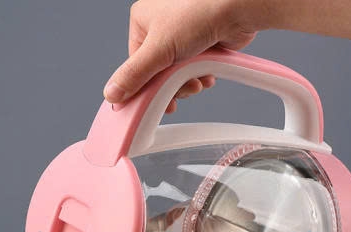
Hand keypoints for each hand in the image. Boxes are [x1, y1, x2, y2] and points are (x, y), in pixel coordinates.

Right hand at [104, 0, 256, 112]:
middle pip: (157, 73)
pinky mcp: (202, 43)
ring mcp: (183, 35)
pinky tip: (207, 74)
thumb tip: (111, 95)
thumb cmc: (199, 11)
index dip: (146, 88)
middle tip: (182, 89)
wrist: (239, 6)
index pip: (136, 67)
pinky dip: (200, 76)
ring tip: (198, 80)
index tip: (152, 103)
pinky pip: (194, 69)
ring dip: (188, 83)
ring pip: (176, 74)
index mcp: (143, 21)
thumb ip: (134, 75)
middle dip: (171, 86)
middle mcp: (161, 26)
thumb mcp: (158, 50)